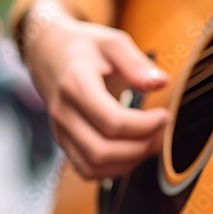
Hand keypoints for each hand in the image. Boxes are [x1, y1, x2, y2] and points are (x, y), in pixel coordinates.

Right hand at [21, 0, 169, 178]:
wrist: (48, 53)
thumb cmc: (84, 47)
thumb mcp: (113, 43)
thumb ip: (137, 63)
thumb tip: (160, 83)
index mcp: (75, 85)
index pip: (112, 122)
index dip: (145, 125)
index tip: (164, 115)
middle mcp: (63, 113)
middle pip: (101, 150)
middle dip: (139, 148)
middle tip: (160, 132)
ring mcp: (60, 131)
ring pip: (93, 167)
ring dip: (128, 162)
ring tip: (149, 143)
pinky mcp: (63, 142)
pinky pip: (86, 170)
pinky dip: (113, 169)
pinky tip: (132, 152)